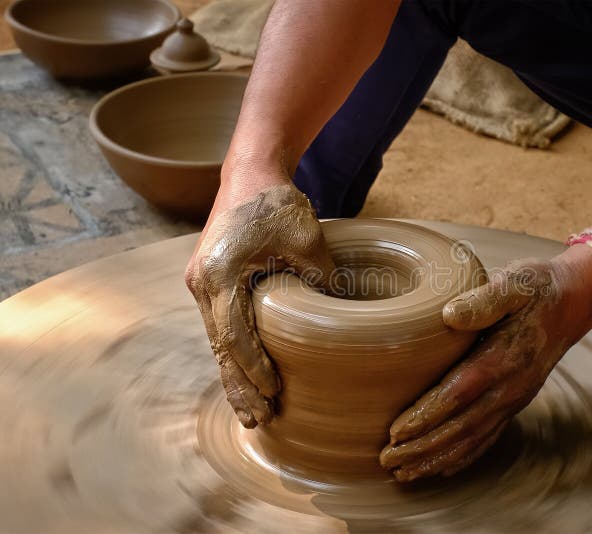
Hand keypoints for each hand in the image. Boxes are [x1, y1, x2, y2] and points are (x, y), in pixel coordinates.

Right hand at [185, 173, 335, 428]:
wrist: (250, 172)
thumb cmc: (276, 202)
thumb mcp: (307, 239)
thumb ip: (320, 279)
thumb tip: (339, 318)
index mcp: (219, 274)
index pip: (235, 336)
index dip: (253, 369)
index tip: (273, 393)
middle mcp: (201, 283)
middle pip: (220, 348)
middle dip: (238, 386)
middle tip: (258, 421)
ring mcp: (202, 283)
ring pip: (219, 341)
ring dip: (234, 375)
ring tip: (250, 411)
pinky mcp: (211, 282)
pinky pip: (221, 326)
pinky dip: (233, 353)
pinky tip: (245, 376)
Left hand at [380, 254, 591, 481]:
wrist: (575, 300)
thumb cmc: (537, 287)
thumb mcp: (514, 283)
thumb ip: (484, 300)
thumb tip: (449, 315)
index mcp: (505, 357)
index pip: (459, 394)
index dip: (427, 416)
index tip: (396, 432)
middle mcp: (511, 386)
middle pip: (461, 426)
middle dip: (424, 447)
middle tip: (388, 461)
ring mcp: (515, 398)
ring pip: (473, 438)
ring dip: (438, 458)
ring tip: (405, 473)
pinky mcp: (516, 401)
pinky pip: (489, 437)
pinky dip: (464, 457)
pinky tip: (443, 468)